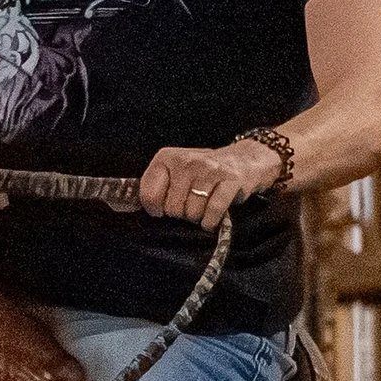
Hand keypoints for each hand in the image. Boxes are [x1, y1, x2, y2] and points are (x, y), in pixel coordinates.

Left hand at [139, 138, 280, 229]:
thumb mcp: (176, 171)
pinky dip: (211, 222)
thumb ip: (158, 186)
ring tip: (204, 206)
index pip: (149, 195)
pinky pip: (213, 212)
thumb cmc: (204, 172)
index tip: (165, 209)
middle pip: (173, 209)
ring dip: (198, 218)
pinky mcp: (230, 180)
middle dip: (182, 214)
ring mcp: (209, 170)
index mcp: (167, 158)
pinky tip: (212, 218)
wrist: (244, 160)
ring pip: (193, 213)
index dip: (156, 210)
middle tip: (192, 204)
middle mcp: (186, 161)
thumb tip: (136, 209)